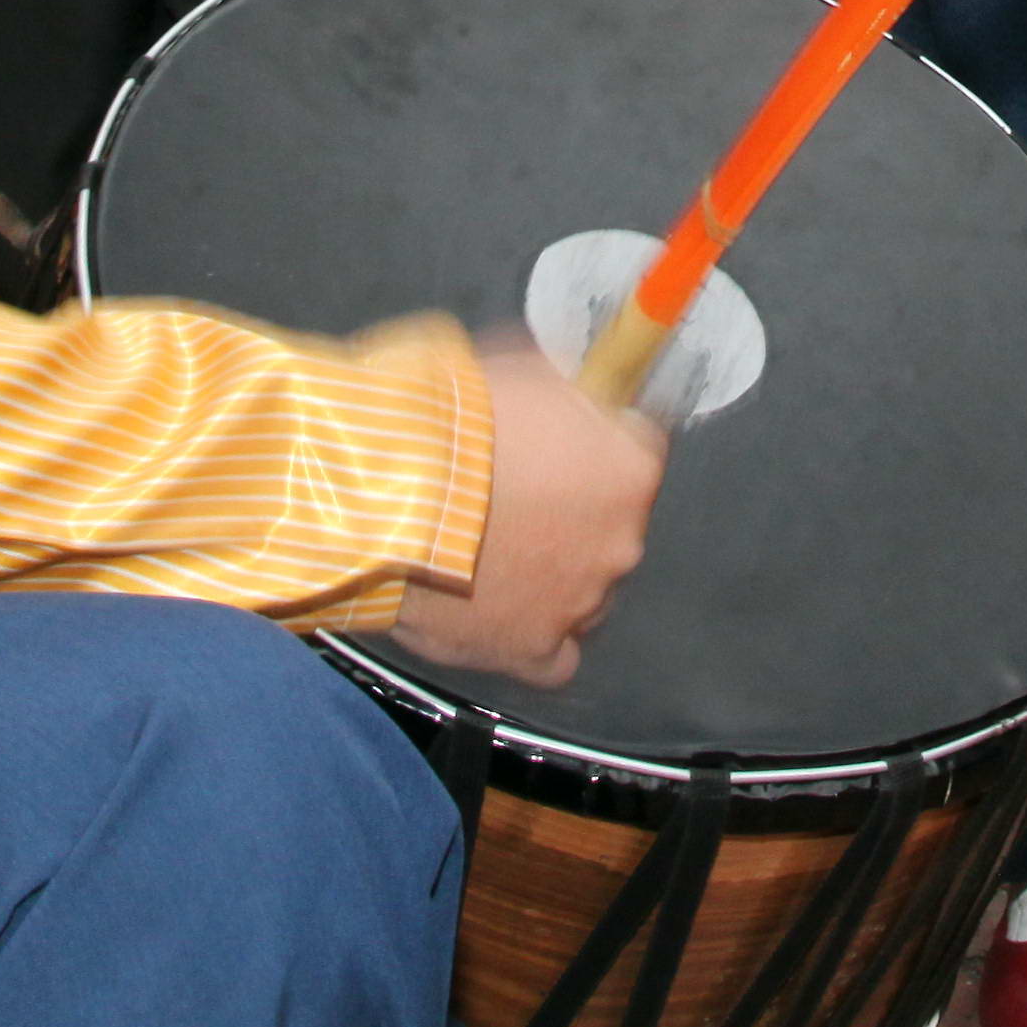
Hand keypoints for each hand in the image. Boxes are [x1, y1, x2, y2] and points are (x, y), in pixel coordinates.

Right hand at [388, 334, 664, 686]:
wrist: (387, 490)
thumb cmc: (452, 421)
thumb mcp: (522, 369)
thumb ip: (564, 392)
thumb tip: (572, 387)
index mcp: (631, 466)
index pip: (638, 450)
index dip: (595, 445)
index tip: (561, 444)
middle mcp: (622, 539)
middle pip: (612, 524)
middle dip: (572, 512)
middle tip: (512, 498)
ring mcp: (581, 600)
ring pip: (586, 589)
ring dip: (553, 575)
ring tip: (490, 558)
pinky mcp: (534, 649)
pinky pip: (555, 656)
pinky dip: (536, 638)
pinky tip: (502, 616)